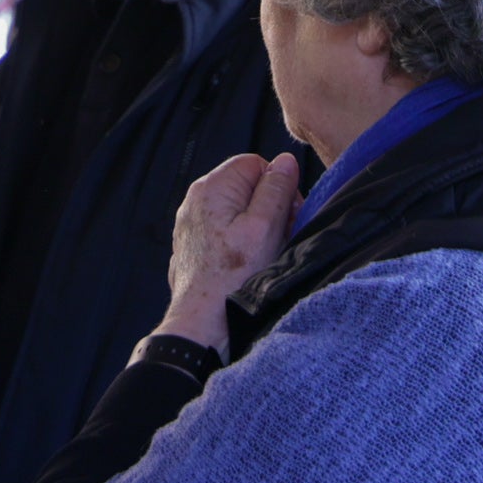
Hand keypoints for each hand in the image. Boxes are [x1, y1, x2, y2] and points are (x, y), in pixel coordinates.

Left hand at [157, 151, 301, 350]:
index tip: (289, 214)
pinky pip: (226, 229)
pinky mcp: (194, 243)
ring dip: (259, 226)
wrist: (203, 321)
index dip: (279, 186)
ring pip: (238, 210)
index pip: (255, 163)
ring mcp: (192, 222)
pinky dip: (242, 240)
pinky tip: (249, 263)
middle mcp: (196, 199)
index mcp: (212, 187)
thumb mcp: (265, 227)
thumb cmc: (234, 277)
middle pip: (246, 186)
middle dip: (270, 207)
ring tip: (265, 253)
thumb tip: (285, 161)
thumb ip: (276, 189)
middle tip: (281, 235)